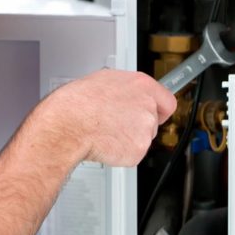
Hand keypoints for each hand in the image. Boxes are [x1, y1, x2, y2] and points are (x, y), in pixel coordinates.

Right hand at [45, 69, 176, 166]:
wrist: (67, 124)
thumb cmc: (77, 103)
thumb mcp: (103, 80)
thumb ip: (125, 88)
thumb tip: (126, 92)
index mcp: (141, 84)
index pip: (167, 101)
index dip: (159, 109)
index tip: (157, 113)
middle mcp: (147, 106)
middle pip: (153, 121)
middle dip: (137, 124)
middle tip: (116, 123)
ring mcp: (145, 129)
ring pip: (142, 138)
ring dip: (128, 138)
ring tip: (106, 130)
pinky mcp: (138, 149)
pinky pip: (133, 154)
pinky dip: (121, 152)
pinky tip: (106, 142)